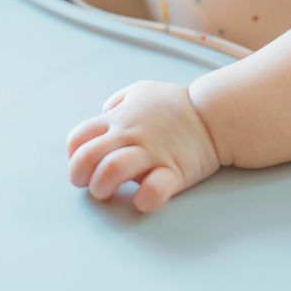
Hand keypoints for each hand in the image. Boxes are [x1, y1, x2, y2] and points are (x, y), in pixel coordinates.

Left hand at [67, 81, 221, 212]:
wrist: (216, 114)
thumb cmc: (175, 105)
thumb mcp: (141, 91)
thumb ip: (117, 103)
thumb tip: (103, 115)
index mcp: (119, 119)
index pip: (78, 139)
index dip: (74, 157)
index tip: (85, 166)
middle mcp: (130, 136)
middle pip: (86, 157)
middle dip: (79, 176)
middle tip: (91, 184)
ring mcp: (151, 153)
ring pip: (111, 171)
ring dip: (102, 188)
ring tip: (109, 192)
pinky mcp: (174, 171)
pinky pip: (154, 190)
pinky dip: (143, 199)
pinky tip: (142, 199)